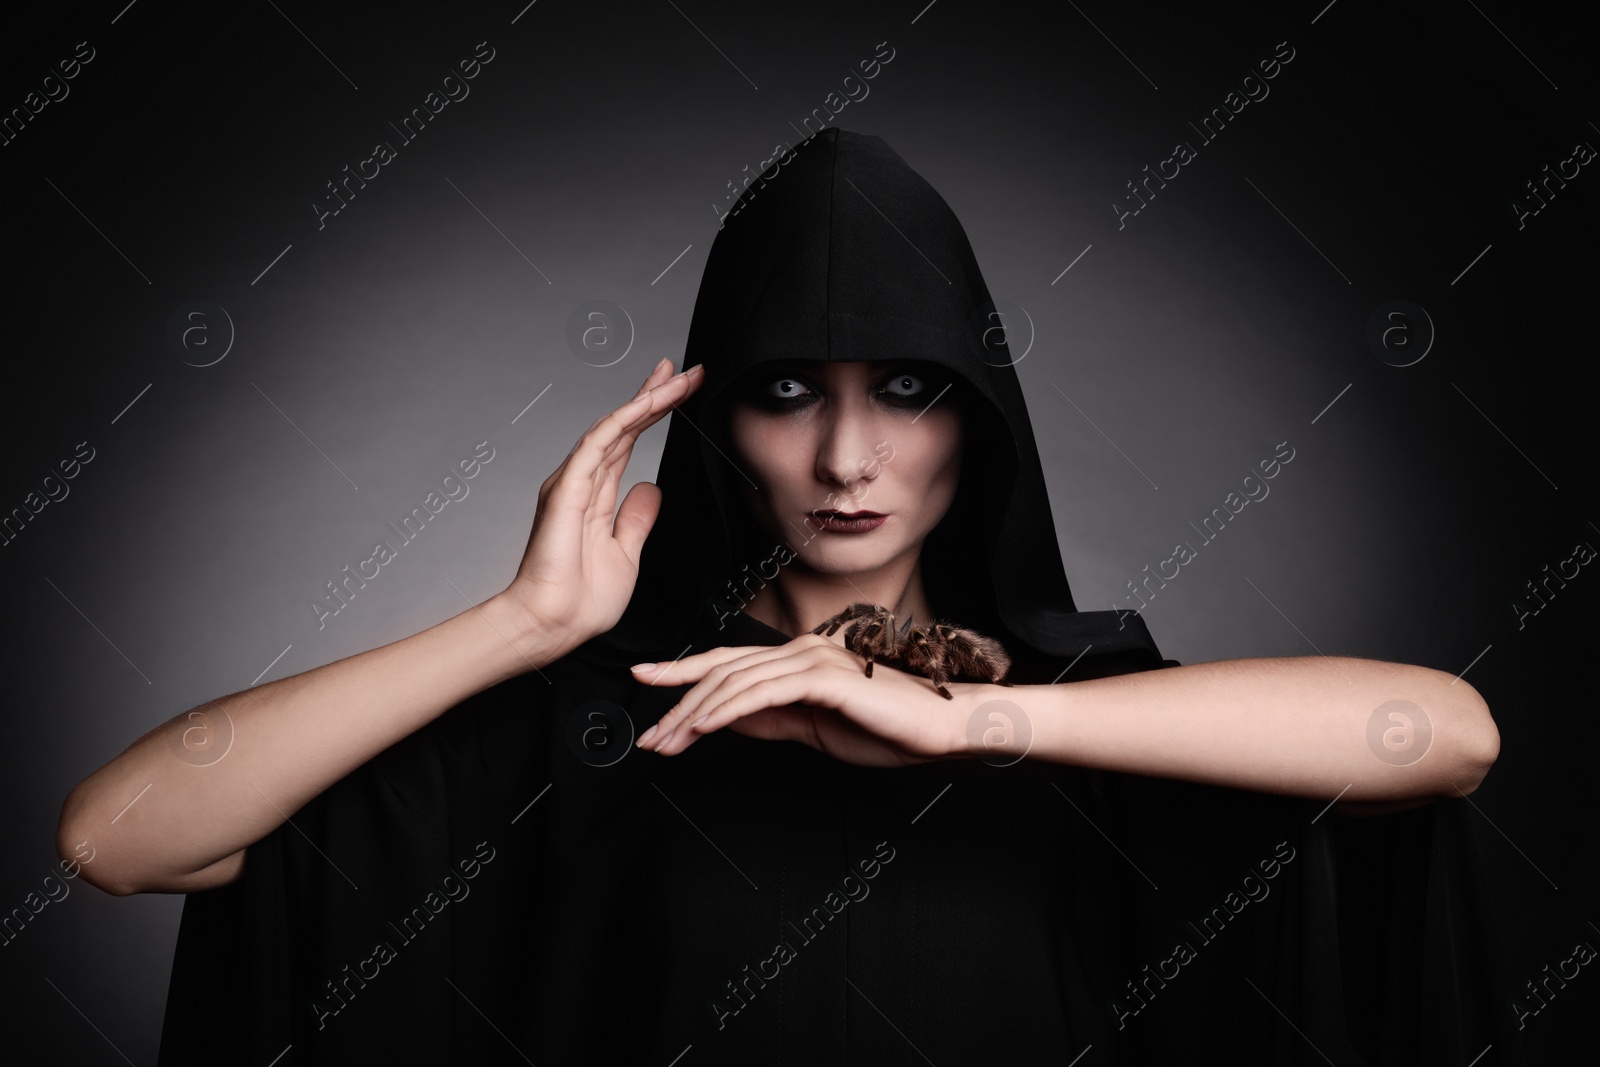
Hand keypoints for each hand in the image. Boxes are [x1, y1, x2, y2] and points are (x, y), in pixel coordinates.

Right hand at [500, 358, 704, 655]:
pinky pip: (598, 445)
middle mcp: (584, 482)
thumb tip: (651, 490)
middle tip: (682, 370)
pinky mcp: (569, 488)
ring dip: (646, 400)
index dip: (653, 414)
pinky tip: (646, 404)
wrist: (553, 624)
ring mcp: (574, 481)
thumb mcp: (626, 553)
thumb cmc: (580, 600)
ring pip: (614, 427)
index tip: (679, 392)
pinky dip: (622, 420)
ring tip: (676, 379)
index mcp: (596, 496)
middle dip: (654, 395)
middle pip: (623, 426)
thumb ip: (636, 519)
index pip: (629, 443)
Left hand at [629, 634, 967, 766]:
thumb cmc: (889, 729)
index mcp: (799, 660)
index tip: (646, 678)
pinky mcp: (825, 680)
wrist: (943, 730)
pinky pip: (764, 693)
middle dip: (679, 700)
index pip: (730, 662)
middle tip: (648, 733)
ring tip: (667, 740)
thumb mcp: (815, 729)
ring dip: (694, 712)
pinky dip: (727, 710)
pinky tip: (704, 726)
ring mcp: (813, 661)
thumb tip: (726, 720)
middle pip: (723, 669)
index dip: (685, 669)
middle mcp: (801, 651)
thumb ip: (772, 719)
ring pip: (736, 681)